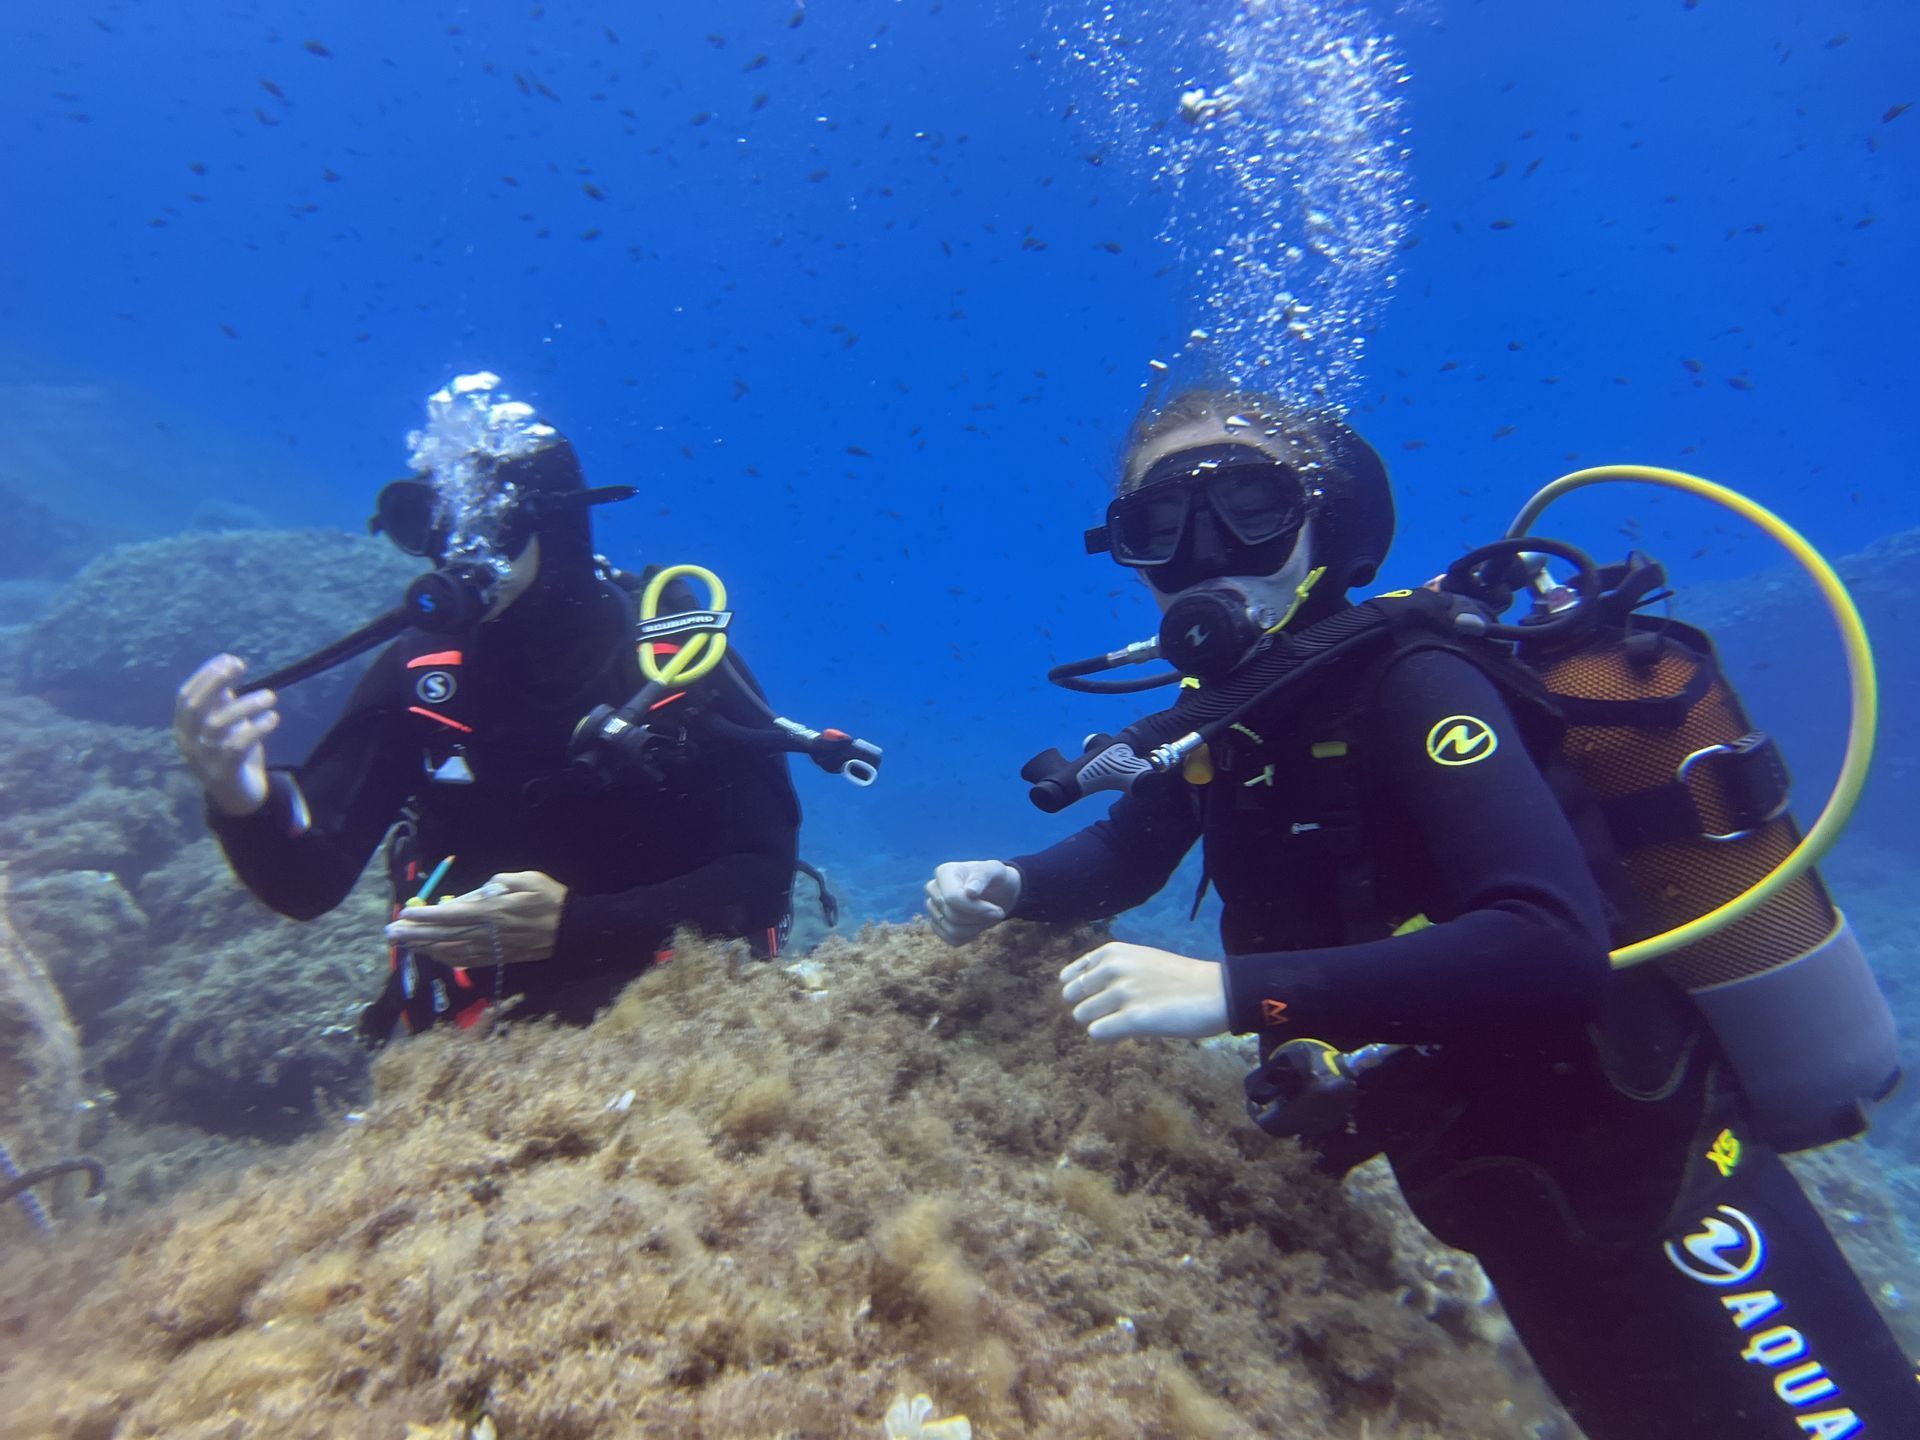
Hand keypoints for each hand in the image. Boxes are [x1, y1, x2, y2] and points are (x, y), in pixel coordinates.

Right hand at [174, 654, 278, 815]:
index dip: (206, 675)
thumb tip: (229, 664)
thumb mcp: (226, 724)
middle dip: (214, 682)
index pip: (185, 696)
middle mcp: (188, 742)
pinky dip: (256, 729)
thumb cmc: (231, 752)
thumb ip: (223, 700)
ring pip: (217, 725)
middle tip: (239, 667)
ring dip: (245, 705)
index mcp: (183, 728)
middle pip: (194, 707)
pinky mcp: (224, 773)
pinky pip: (236, 747)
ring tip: (271, 696)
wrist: (238, 796)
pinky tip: (273, 718)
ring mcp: (203, 759)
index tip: (229, 659)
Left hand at [384, 871, 568, 966]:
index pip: (450, 914)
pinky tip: (431, 954)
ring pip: (448, 951)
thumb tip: (475, 892)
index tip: (404, 912)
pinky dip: (443, 958)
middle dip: (413, 934)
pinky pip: (463, 961)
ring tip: (403, 943)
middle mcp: (485, 933)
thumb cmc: (549, 898)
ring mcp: (489, 949)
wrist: (570, 929)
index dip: (424, 915)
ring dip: (423, 948)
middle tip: (390, 932)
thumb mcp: (526, 879)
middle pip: (442, 935)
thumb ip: (497, 884)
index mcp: (491, 911)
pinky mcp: (495, 959)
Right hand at [924, 860, 1021, 945]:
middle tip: (998, 913)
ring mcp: (933, 908)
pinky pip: (953, 940)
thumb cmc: (994, 877)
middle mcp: (933, 889)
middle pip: (953, 916)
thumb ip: (983, 877)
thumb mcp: (995, 871)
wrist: (995, 889)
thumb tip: (970, 892)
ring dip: (977, 928)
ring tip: (989, 918)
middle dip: (980, 918)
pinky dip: (970, 936)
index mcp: (944, 872)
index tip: (998, 911)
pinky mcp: (937, 925)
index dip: (976, 909)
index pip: (952, 898)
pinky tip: (979, 924)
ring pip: (952, 930)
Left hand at [1059, 942, 1227, 1040]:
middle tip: (1112, 1013)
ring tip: (1124, 1022)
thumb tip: (1080, 988)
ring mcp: (1122, 992)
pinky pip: (1097, 1032)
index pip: (1070, 975)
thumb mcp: (1139, 959)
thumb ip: (1111, 969)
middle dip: (1088, 1008)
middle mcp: (1113, 968)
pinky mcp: (1133, 1018)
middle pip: (1072, 997)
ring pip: (1081, 1016)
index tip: (1097, 1000)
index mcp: (1112, 952)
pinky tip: (1126, 1033)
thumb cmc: (1179, 978)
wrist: (1216, 991)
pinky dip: (1107, 1036)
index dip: (1080, 992)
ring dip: (1099, 1023)